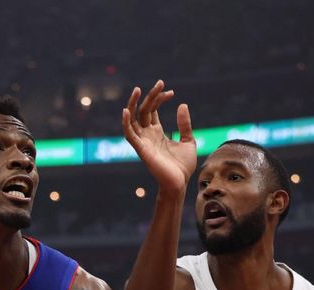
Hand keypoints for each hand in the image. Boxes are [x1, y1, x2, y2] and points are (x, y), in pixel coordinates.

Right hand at [122, 80, 196, 194]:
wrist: (179, 183)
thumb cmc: (182, 167)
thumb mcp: (188, 141)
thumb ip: (184, 124)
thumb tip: (182, 105)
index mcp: (157, 133)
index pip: (152, 110)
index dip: (160, 99)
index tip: (171, 93)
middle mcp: (147, 135)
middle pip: (143, 110)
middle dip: (150, 96)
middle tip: (160, 82)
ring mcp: (143, 141)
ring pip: (133, 119)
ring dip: (133, 104)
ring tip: (137, 89)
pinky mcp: (141, 149)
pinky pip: (129, 134)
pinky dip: (125, 123)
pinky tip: (126, 111)